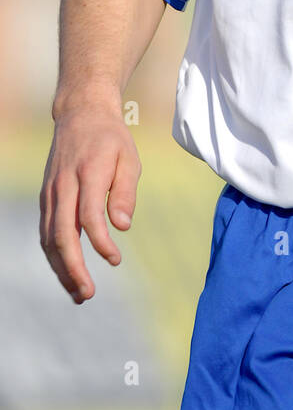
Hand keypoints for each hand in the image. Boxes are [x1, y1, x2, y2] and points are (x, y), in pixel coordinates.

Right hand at [40, 104, 140, 303]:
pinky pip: (47, 232)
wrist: (80, 115)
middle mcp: (64, 185)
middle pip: (62, 233)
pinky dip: (55, 256)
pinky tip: (68, 272)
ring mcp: (51, 192)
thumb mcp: (129, 158)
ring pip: (49, 238)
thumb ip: (126, 191)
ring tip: (79, 293)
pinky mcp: (46, 198)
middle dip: (73, 267)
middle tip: (88, 293)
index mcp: (88, 173)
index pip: (89, 215)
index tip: (115, 259)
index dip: (100, 242)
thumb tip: (122, 226)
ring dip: (61, 268)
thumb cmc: (110, 140)